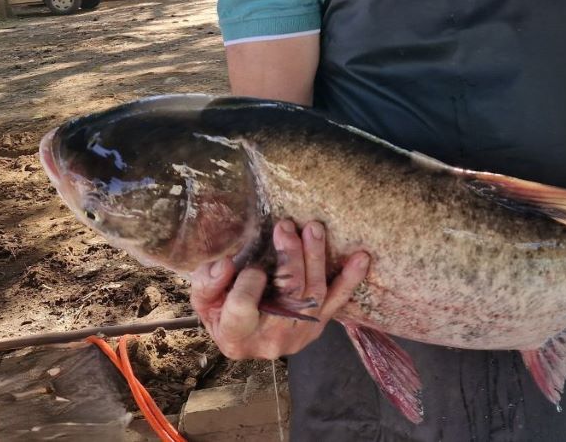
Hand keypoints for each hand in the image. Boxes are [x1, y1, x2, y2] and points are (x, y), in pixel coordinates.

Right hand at [189, 219, 370, 359]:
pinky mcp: (318, 325)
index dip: (248, 284)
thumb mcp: (203, 299)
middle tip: (286, 226)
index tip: (251, 265)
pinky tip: (361, 258)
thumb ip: (208, 282)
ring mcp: (299, 334)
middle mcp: (271, 339)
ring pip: (313, 292)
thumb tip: (225, 264)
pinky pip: (337, 301)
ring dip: (316, 257)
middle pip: (287, 294)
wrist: (245, 336)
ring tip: (313, 228)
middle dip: (290, 257)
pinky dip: (351, 279)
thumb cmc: (221, 311)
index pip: (243, 308)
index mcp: (236, 335)